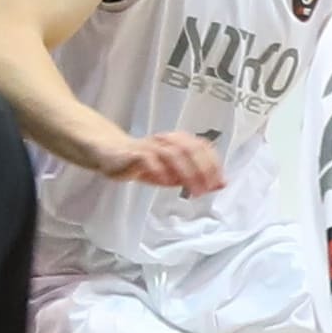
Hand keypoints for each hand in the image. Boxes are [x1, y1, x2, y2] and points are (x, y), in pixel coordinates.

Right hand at [99, 130, 224, 197]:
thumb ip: (196, 177)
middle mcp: (166, 141)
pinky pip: (148, 159)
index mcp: (179, 141)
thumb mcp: (174, 173)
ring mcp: (149, 146)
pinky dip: (160, 170)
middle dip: (203, 170)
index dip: (214, 163)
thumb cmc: (145, 164)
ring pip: (173, 154)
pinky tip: (167, 183)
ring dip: (187, 173)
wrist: (109, 154)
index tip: (219, 182)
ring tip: (194, 191)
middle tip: (207, 189)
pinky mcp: (133, 154)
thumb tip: (222, 184)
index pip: (202, 147)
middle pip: (191, 149)